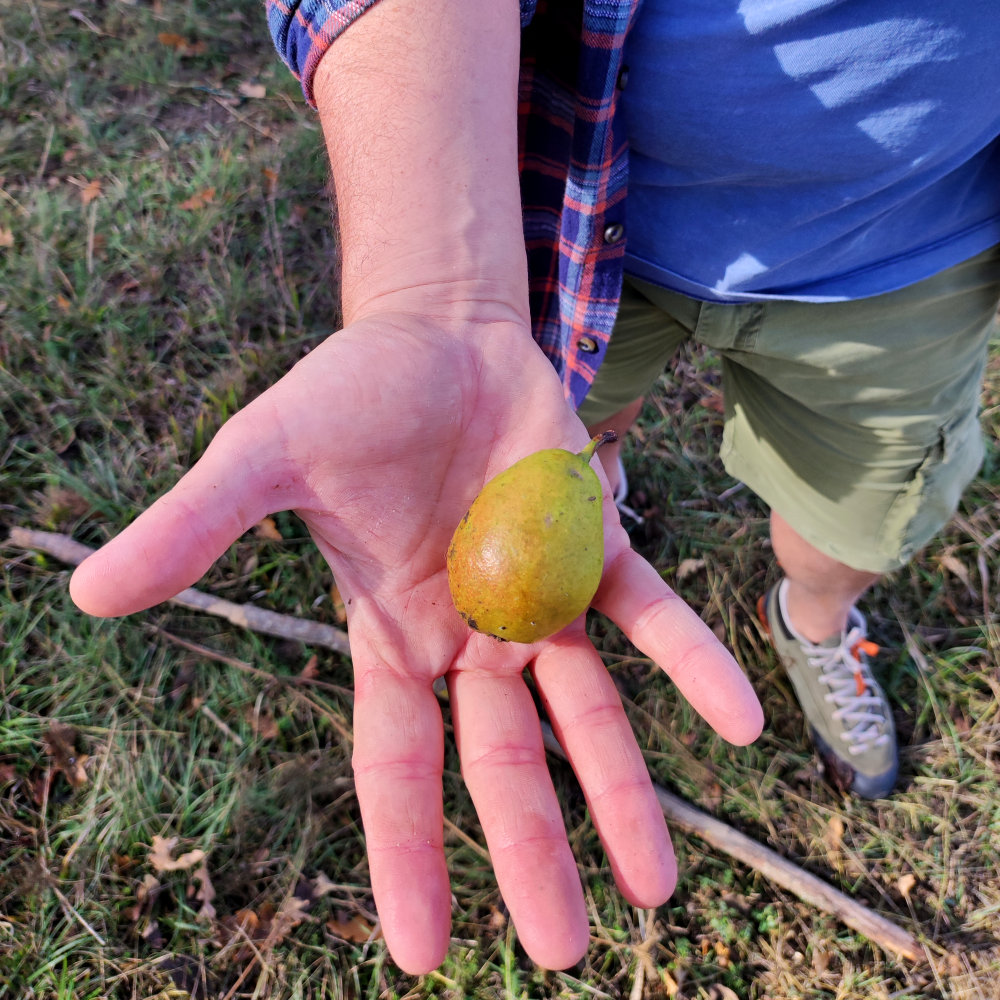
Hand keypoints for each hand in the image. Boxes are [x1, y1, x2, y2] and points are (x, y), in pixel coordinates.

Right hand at [70, 311, 763, 972]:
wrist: (439, 334)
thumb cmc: (350, 394)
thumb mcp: (262, 457)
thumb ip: (196, 527)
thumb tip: (90, 592)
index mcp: (392, 631)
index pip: (395, 765)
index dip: (407, 855)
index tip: (425, 955)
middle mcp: (471, 633)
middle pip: (503, 763)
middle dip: (530, 851)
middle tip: (567, 952)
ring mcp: (541, 595)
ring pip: (587, 712)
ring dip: (624, 793)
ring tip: (658, 888)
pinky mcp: (595, 544)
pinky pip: (651, 616)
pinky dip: (693, 664)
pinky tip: (744, 722)